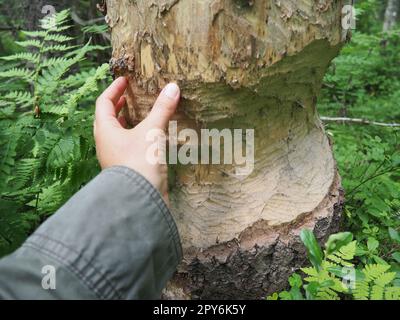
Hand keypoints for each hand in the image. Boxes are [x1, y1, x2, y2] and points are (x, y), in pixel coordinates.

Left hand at [94, 77, 179, 203]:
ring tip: (138, 114)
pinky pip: (125, 146)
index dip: (113, 89)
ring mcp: (114, 157)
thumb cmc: (140, 161)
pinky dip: (134, 136)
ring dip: (125, 121)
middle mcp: (105, 143)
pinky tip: (147, 137)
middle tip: (128, 96)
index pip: (103, 103)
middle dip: (117, 106)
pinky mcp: (125, 168)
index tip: (124, 80)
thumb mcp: (152, 131)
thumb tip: (173, 87)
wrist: (140, 198)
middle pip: (106, 119)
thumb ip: (162, 109)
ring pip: (115, 133)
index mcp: (105, 131)